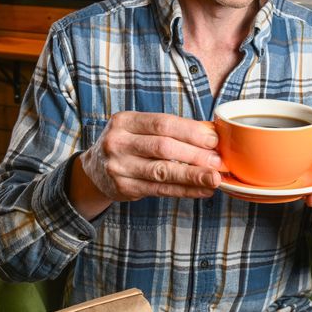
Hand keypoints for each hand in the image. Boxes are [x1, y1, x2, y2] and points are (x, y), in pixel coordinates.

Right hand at [70, 112, 225, 217]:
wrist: (94, 170)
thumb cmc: (127, 145)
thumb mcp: (139, 129)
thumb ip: (170, 130)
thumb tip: (210, 133)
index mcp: (124, 121)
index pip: (162, 123)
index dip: (190, 131)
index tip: (213, 140)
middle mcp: (118, 142)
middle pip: (163, 148)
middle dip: (195, 155)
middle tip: (218, 162)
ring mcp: (118, 167)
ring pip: (162, 172)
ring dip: (192, 176)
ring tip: (214, 178)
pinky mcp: (124, 188)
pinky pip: (160, 189)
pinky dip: (184, 191)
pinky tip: (201, 190)